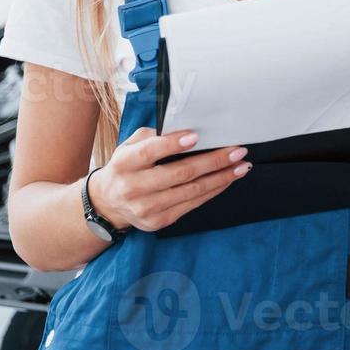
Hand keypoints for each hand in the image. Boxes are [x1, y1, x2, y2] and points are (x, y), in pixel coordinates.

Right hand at [88, 128, 250, 232]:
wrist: (108, 203)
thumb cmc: (126, 167)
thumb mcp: (129, 146)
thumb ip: (152, 136)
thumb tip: (184, 128)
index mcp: (124, 163)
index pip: (150, 152)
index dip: (173, 144)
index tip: (196, 136)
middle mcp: (133, 187)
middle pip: (179, 173)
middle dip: (213, 161)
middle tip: (237, 151)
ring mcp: (146, 208)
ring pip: (191, 191)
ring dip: (221, 178)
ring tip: (240, 166)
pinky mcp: (158, 221)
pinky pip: (192, 204)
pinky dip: (213, 191)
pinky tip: (227, 180)